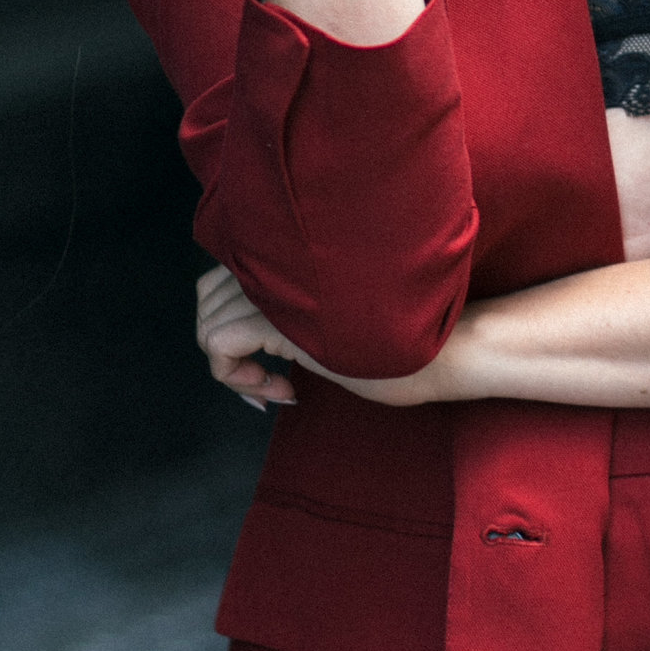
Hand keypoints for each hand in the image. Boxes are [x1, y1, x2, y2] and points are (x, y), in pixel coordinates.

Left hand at [193, 265, 453, 411]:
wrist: (443, 351)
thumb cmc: (401, 343)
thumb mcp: (335, 326)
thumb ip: (299, 313)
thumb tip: (255, 337)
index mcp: (295, 260)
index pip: (222, 280)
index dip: (232, 326)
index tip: (269, 365)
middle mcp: (280, 266)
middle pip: (206, 299)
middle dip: (224, 348)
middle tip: (266, 378)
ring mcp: (278, 290)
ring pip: (207, 326)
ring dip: (234, 368)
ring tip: (275, 384)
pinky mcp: (278, 320)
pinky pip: (218, 346)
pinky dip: (238, 378)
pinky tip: (284, 390)